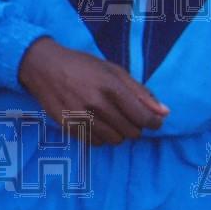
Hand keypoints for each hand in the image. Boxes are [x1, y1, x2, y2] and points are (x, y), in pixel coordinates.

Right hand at [17, 37, 168, 144]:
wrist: (45, 67)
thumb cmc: (84, 66)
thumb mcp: (115, 71)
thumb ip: (141, 92)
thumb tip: (165, 112)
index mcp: (112, 87)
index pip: (143, 116)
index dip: (154, 122)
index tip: (155, 122)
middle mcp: (97, 104)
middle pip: (131, 131)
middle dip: (136, 126)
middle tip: (130, 116)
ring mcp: (81, 118)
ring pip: (115, 140)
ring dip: (120, 133)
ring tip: (113, 118)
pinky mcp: (68, 128)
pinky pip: (96, 143)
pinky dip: (102, 136)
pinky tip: (98, 123)